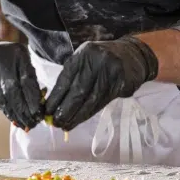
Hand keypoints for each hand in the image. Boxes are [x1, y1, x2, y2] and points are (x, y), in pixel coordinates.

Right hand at [0, 41, 42, 130]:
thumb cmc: (8, 58)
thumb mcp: (22, 60)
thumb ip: (30, 77)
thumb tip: (39, 103)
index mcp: (17, 53)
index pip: (26, 79)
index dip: (32, 98)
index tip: (38, 113)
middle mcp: (1, 60)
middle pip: (12, 90)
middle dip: (23, 110)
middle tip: (32, 123)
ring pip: (2, 97)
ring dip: (14, 114)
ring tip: (24, 124)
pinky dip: (5, 110)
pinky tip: (13, 118)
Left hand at [44, 37, 158, 130]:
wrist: (132, 55)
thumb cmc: (101, 60)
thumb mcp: (85, 60)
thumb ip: (72, 77)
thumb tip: (54, 103)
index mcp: (83, 54)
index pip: (66, 78)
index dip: (55, 97)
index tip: (47, 111)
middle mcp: (96, 60)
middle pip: (78, 91)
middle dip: (65, 110)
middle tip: (55, 123)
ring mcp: (110, 72)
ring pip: (90, 100)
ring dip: (77, 116)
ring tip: (66, 125)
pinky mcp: (121, 83)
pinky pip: (102, 102)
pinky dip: (89, 114)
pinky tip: (81, 120)